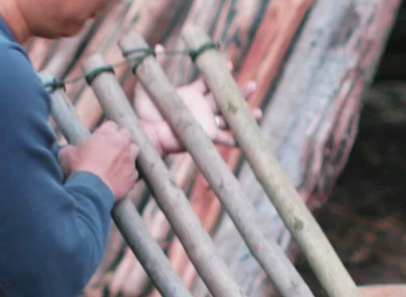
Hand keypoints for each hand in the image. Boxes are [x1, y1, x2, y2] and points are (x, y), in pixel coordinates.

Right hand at [60, 121, 138, 200]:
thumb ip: (70, 147)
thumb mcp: (66, 153)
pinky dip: (128, 172)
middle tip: (110, 147)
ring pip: (134, 149)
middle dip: (119, 139)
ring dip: (128, 152)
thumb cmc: (78, 169)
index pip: (111, 124)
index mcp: (107, 133)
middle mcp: (122, 143)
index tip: (101, 138)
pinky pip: (134, 170)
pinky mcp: (133, 175)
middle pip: (126, 134)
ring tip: (118, 160)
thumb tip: (69, 149)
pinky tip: (119, 176)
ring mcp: (130, 159)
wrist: (90, 190)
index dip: (106, 131)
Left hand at [135, 75, 260, 155]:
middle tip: (254, 85)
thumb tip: (159, 47)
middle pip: (225, 99)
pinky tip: (249, 137)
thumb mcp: (149, 85)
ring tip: (259, 112)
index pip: (209, 83)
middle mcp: (201, 109)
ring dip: (245, 116)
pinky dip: (238, 138)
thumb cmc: (145, 113)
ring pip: (230, 119)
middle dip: (241, 93)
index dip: (220, 73)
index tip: (229, 64)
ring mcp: (205, 123)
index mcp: (191, 96)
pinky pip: (226, 138)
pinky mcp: (206, 137)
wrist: (147, 132)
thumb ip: (156, 67)